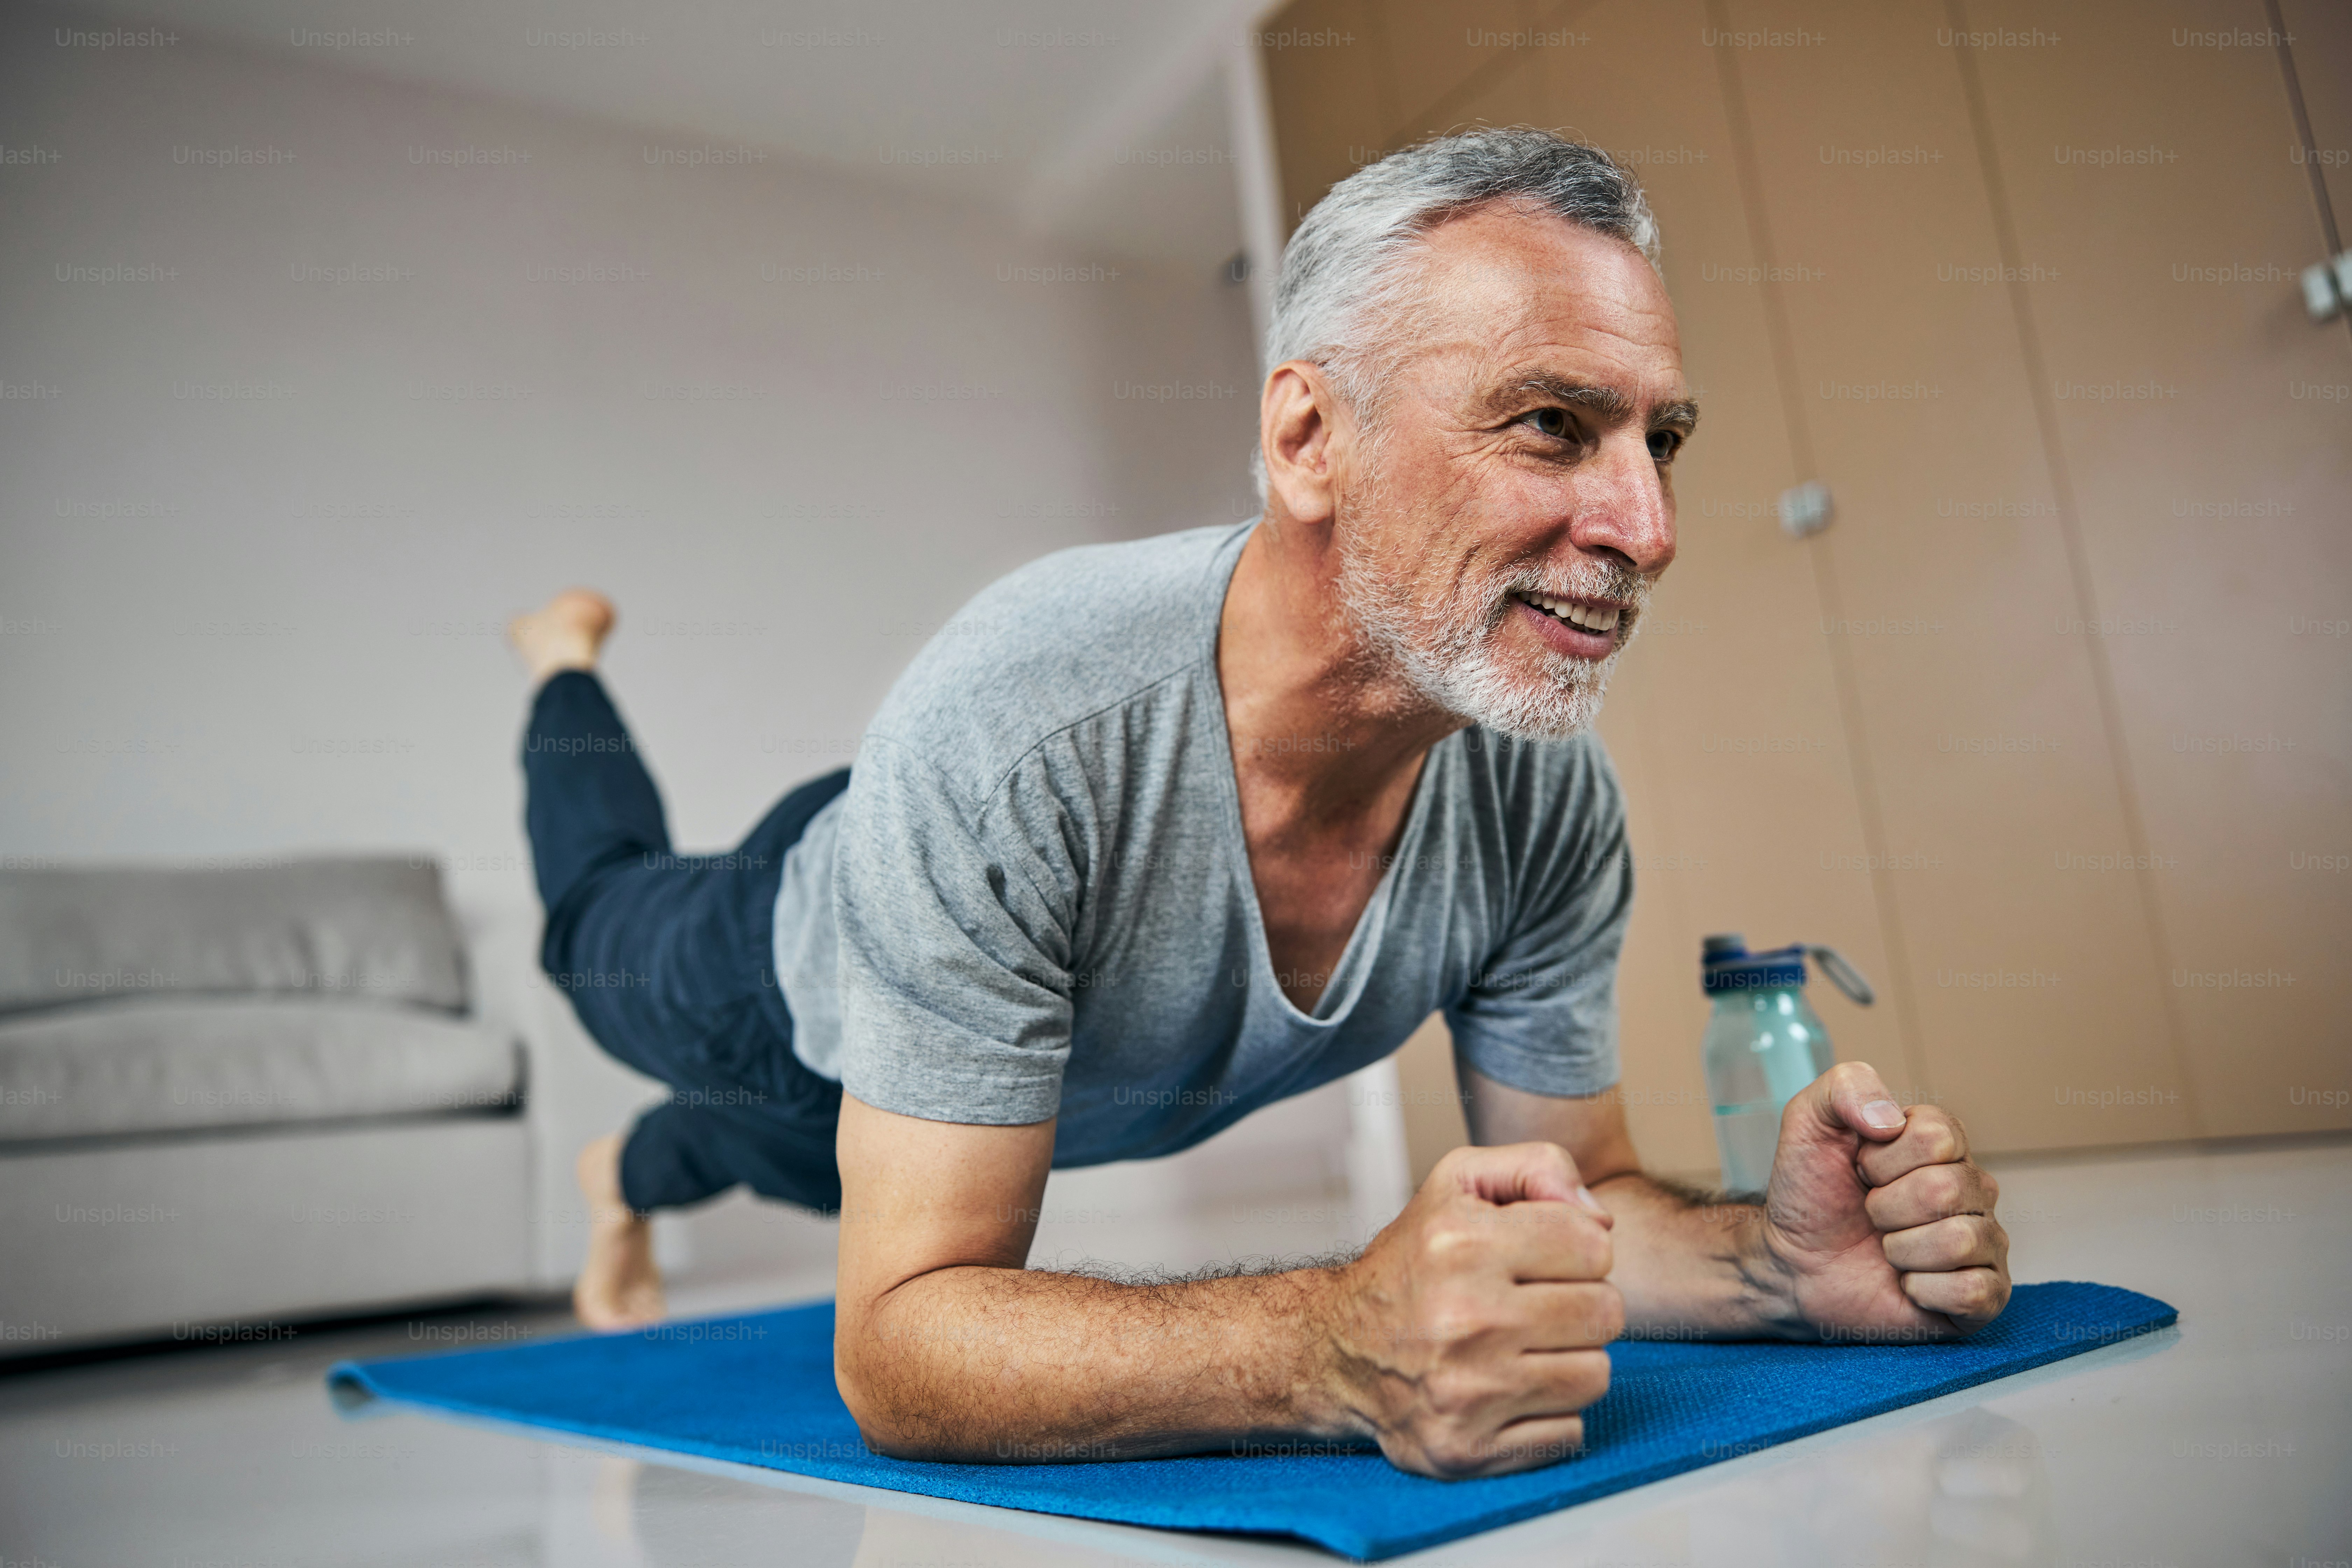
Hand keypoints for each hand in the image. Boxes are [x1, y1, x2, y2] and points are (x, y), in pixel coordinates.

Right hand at [1321, 1142, 1621, 1477]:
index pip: (1595, 1245)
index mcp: (1461, 1243)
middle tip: (1538, 1305)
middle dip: (1581, 1305)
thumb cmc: (1411, 1264)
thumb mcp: (1458, 1182)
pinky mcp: (1467, 1448)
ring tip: (1526, 1347)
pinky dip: (1549, 1414)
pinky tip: (1511, 1391)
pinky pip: (1569, 1433)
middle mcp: (1463, 1317)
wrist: (1337, 1350)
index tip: (1543, 1259)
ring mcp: (1467, 1390)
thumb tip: (1601, 1217)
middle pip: (1605, 1313)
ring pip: (1595, 1375)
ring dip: (1570, 1361)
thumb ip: (1538, 1166)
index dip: (1579, 1249)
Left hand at [1759, 1062, 2009, 1341]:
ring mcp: (1983, 1242)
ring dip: (1901, 1250)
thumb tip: (1892, 1119)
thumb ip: (1846, 1087)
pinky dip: (1924, 1291)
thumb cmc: (1810, 1193)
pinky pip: (1974, 1292)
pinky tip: (1907, 1284)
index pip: (1938, 1137)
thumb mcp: (1808, 1122)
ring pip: (1960, 1241)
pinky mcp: (1983, 1294)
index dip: (1882, 1159)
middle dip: (1885, 1207)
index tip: (1860, 1170)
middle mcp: (1972, 1189)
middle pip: (1946, 1190)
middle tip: (1870, 1214)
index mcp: (1942, 1144)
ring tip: (1886, 1248)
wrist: (1792, 1262)